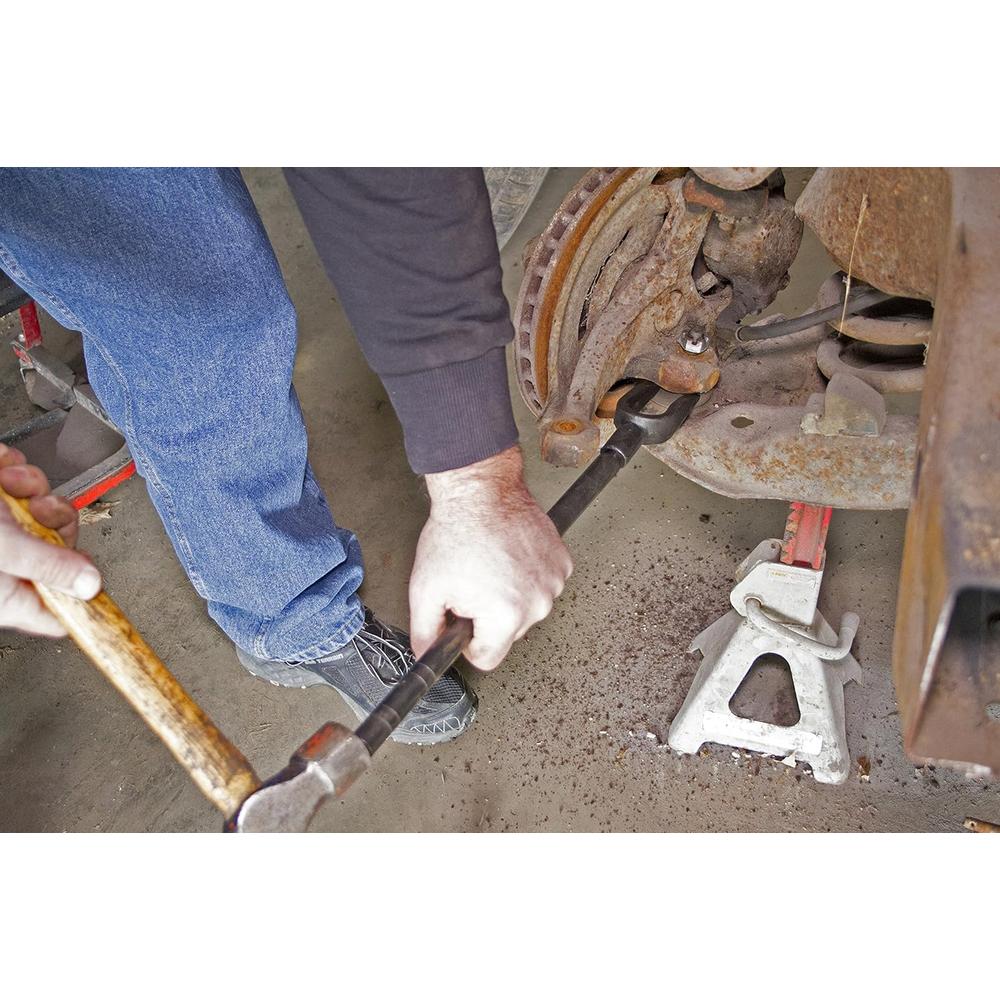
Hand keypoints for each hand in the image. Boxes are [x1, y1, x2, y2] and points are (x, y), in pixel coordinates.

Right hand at [0, 444, 101, 636]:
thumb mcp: (1, 549)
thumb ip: (47, 566)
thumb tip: (90, 587)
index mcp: (1, 593)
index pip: (54, 612)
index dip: (80, 596)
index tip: (98, 576)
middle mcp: (3, 564)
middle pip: (60, 549)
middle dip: (56, 521)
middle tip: (39, 511)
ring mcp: (0, 529)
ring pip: (45, 509)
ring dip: (33, 489)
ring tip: (8, 487)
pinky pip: (24, 482)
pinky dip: (14, 471)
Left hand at [409, 445, 571, 669]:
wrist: (481, 491)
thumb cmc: (456, 532)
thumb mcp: (425, 589)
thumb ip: (423, 632)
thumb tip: (426, 655)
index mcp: (505, 616)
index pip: (487, 659)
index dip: (468, 641)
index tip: (463, 618)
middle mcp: (537, 603)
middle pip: (508, 633)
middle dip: (488, 615)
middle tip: (473, 582)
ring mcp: (554, 582)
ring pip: (528, 609)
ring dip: (510, 594)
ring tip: (491, 564)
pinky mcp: (562, 563)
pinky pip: (544, 585)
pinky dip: (528, 575)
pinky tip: (511, 556)